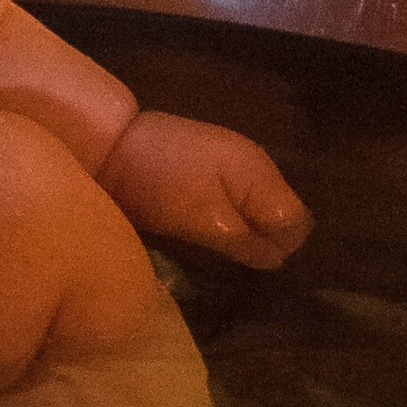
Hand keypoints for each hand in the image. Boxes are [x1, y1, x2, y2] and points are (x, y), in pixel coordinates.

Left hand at [96, 109, 310, 269]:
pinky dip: (231, 220)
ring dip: (247, 232)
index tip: (248, 260)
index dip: (279, 248)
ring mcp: (235, 166)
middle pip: (282, 216)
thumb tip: (279, 259)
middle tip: (231, 256)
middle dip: (266, 241)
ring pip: (261, 211)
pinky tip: (206, 228)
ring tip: (218, 246)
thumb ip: (244, 239)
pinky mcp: (213, 171)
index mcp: (259, 174)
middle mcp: (256, 167)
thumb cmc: (157, 184)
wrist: (109, 145)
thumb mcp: (203, 220)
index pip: (297, 223)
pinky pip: (239, 203)